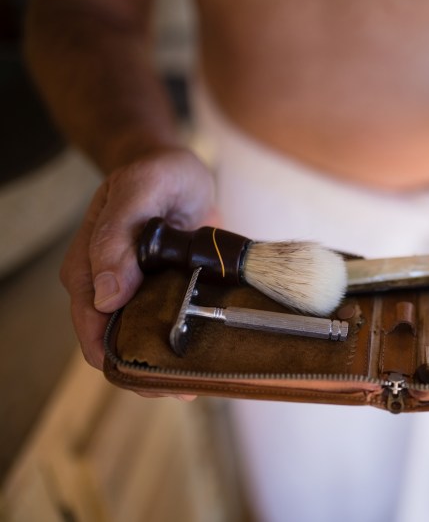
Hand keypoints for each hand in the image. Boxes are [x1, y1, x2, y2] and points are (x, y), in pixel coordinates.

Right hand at [60, 147, 215, 372]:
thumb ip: (117, 235)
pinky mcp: (167, 292)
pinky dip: (189, 345)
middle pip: (119, 346)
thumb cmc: (155, 173)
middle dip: (149, 373)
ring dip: (170, 365)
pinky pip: (172, 327)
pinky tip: (210, 359)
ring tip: (202, 381)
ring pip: (146, 343)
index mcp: (90, 267)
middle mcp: (110, 288)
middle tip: (189, 389)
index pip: (92, 330)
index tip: (158, 380)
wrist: (179, 168)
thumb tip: (105, 296)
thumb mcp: (140, 190)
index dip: (119, 361)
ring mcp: (139, 293)